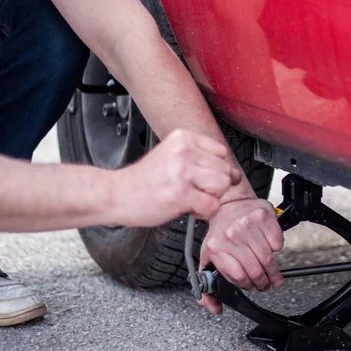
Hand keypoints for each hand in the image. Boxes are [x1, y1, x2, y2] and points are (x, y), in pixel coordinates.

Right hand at [111, 129, 241, 226]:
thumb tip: (235, 174)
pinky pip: (212, 205)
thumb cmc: (144, 180)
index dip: (215, 169)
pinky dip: (203, 212)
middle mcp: (184, 151)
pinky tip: (187, 208)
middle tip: (194, 192)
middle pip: (225, 170)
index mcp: (183, 138)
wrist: (115, 194)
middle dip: (215, 186)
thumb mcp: (171, 156)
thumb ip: (200, 159)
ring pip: (222, 186)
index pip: (221, 152)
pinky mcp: (181, 194)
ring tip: (192, 199)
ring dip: (211, 198)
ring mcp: (182, 172)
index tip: (201, 178)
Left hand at [198, 198, 284, 313]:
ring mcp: (247, 225)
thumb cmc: (220, 232)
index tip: (251, 285)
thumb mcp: (207, 256)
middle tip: (266, 284)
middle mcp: (231, 236)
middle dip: (263, 282)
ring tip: (273, 275)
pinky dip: (277, 249)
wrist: (228, 203)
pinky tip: (270, 247)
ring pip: (268, 259)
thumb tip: (215, 307)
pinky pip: (277, 244)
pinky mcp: (263, 218)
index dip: (247, 285)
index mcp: (216, 247)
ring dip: (273, 271)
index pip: (238, 277)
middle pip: (255, 270)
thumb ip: (206, 284)